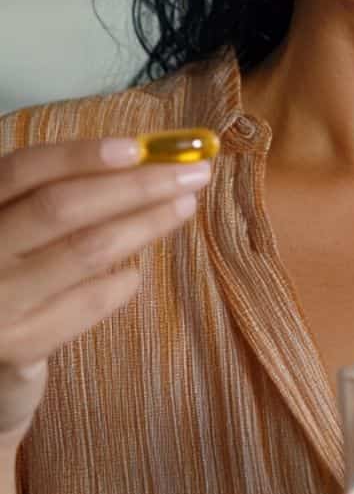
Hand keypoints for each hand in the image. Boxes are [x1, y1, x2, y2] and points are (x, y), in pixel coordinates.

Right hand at [0, 138, 205, 451]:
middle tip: (193, 173)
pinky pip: (88, 305)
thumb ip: (54, 196)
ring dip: (144, 225)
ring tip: (182, 207)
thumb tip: (144, 159)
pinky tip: (134, 274)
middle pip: (60, 208)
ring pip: (84, 252)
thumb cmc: (6, 279)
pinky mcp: (18, 347)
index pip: (22, 170)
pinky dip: (120, 283)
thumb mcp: (13, 230)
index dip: (80, 155)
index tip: (139, 146)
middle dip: (134, 186)